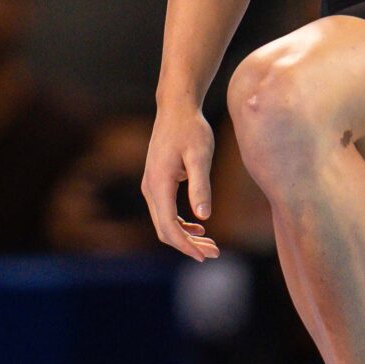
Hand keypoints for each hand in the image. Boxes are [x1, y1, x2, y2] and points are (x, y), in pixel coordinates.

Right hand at [140, 103, 218, 260]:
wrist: (177, 108)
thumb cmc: (191, 129)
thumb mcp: (200, 155)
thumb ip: (200, 185)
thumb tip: (204, 216)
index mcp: (159, 184)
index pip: (168, 226)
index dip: (186, 245)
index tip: (206, 255)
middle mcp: (150, 188)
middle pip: (164, 229)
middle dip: (188, 246)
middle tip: (214, 253)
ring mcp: (151, 186)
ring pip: (164, 222)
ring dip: (185, 237)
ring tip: (210, 244)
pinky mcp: (157, 182)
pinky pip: (164, 212)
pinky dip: (180, 224)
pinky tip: (198, 227)